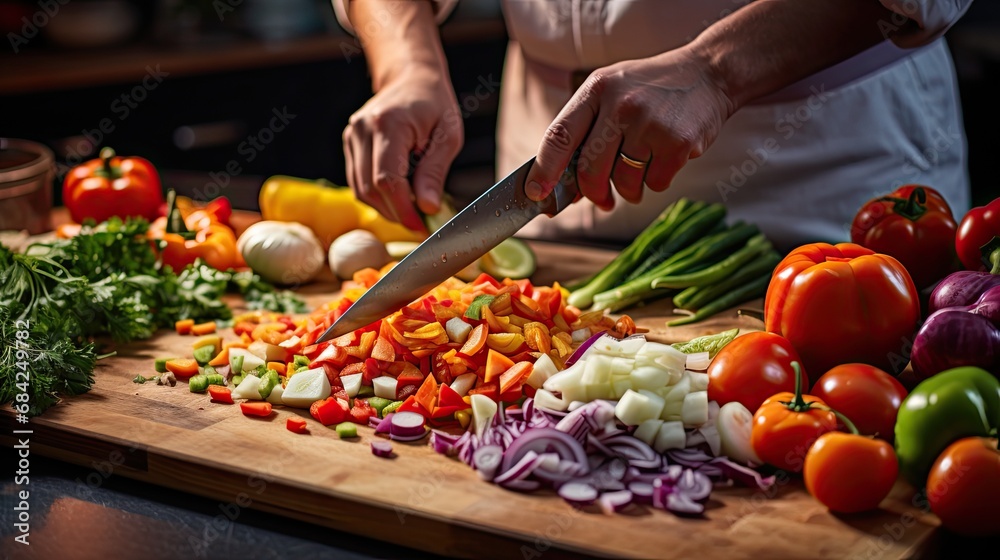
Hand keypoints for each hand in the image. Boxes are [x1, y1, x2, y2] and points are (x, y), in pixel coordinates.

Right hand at [343, 63, 463, 231]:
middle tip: (421, 224)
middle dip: (397, 212)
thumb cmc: (434, 105)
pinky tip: (400, 197)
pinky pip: (359, 182)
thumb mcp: (448, 135)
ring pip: (361, 190)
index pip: (387, 179)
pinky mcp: (349, 145)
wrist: (411, 79)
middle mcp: (362, 129)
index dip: (403, 209)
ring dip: (387, 208)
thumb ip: (435, 172)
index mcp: (388, 123)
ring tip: (413, 210)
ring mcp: (351, 136)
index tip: (422, 227)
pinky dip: (379, 197)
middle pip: (371, 188)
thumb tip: (428, 207)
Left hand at [523, 48, 733, 209]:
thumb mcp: (612, 92)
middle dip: (592, 193)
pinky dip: (655, 181)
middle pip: (590, 170)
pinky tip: (663, 160)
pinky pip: (654, 183)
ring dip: (628, 190)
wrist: (708, 74)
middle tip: (601, 200)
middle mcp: (620, 104)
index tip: (536, 193)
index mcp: (597, 89)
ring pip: (623, 182)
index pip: (559, 136)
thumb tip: (560, 185)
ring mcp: (650, 123)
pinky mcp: (677, 143)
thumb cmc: (651, 90)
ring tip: (639, 171)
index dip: (544, 170)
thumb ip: (585, 130)